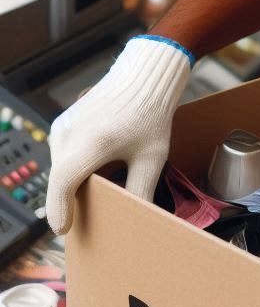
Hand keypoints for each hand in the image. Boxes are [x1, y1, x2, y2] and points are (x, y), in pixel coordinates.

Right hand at [45, 36, 192, 234]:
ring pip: (60, 167)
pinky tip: (94, 169)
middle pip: (61, 180)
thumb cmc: (151, 115)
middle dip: (71, 200)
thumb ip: (141, 189)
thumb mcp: (152, 157)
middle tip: (86, 219)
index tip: (63, 230)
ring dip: (73, 181)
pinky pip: (62, 153)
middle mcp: (69, 135)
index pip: (63, 186)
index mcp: (89, 145)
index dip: (60, 211)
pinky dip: (73, 165)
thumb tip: (142, 217)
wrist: (143, 76)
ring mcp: (62, 127)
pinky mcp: (62, 122)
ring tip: (94, 192)